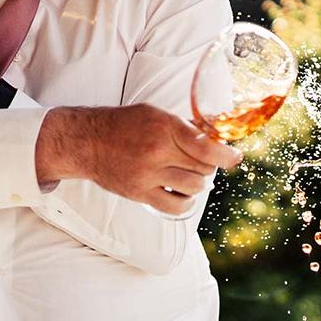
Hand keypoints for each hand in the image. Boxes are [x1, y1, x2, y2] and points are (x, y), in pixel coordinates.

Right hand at [36, 103, 242, 215]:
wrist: (86, 141)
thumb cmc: (121, 124)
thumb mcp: (152, 113)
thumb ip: (181, 127)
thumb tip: (213, 140)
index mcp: (163, 126)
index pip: (207, 147)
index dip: (227, 156)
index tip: (234, 158)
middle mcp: (157, 150)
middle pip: (203, 168)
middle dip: (208, 166)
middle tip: (199, 163)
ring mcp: (148, 174)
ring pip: (194, 187)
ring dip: (197, 183)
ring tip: (187, 176)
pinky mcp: (139, 193)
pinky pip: (175, 207)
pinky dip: (184, 202)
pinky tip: (179, 193)